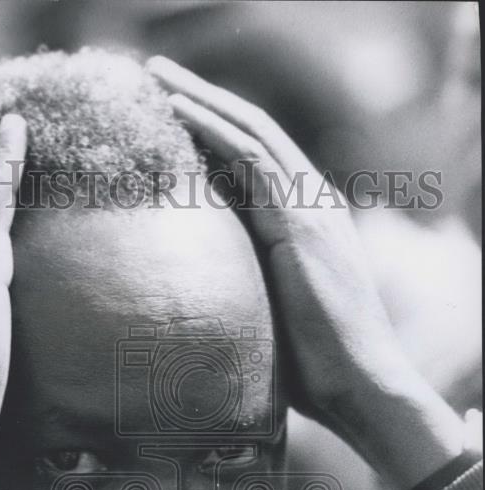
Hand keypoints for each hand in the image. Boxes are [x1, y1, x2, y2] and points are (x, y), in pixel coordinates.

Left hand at [148, 57, 465, 489]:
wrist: (360, 386)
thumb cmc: (314, 369)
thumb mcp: (272, 315)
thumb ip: (247, 289)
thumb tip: (201, 299)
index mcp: (307, 222)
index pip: (257, 160)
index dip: (215, 130)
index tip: (171, 112)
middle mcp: (312, 203)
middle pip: (252, 132)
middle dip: (202, 99)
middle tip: (155, 75)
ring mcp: (310, 209)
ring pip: (250, 133)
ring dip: (201, 100)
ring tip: (157, 77)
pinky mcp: (300, 224)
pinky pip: (252, 161)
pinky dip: (214, 131)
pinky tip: (179, 112)